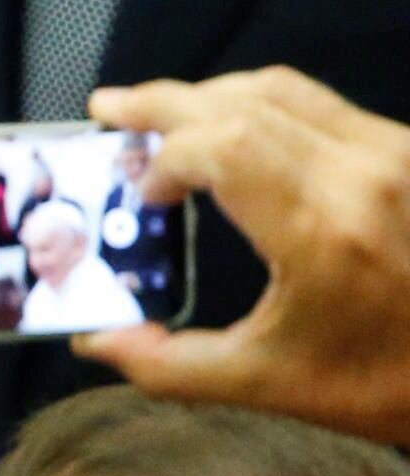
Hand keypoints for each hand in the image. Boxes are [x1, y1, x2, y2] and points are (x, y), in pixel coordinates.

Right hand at [81, 69, 409, 442]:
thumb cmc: (387, 381)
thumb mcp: (269, 385)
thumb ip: (168, 365)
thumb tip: (96, 340)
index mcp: (322, 228)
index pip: (220, 144)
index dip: (163, 157)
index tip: (141, 196)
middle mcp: (364, 170)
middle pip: (244, 101)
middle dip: (167, 103)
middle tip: (110, 111)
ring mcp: (395, 151)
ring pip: (285, 90)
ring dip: (213, 97)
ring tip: (162, 116)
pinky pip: (321, 106)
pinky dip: (260, 109)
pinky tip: (231, 134)